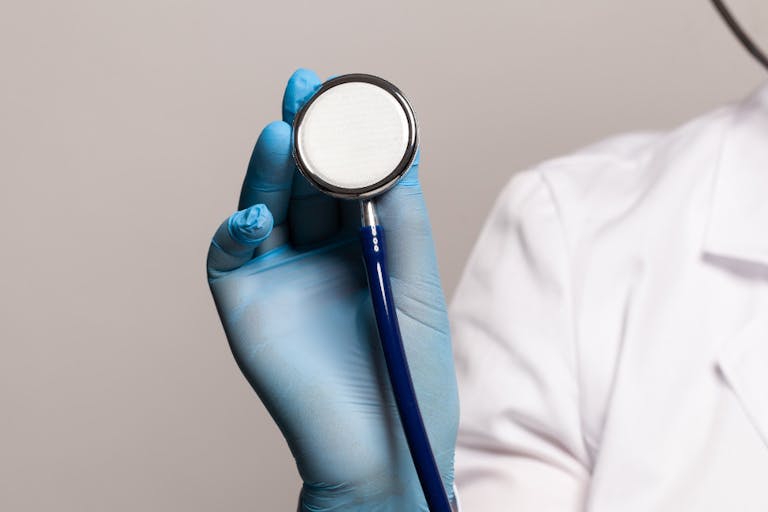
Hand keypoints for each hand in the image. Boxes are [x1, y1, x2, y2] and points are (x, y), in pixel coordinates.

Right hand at [206, 68, 458, 510]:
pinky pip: (229, 254)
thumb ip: (403, 218)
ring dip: (271, 170)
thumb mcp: (415, 285)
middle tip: (306, 89)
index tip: (351, 98)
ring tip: (283, 133)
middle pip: (305, 180)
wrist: (381, 450)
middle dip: (305, 135)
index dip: (347, 136)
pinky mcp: (245, 303)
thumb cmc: (411, 374)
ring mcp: (279, 274)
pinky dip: (237, 230)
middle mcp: (318, 251)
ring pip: (266, 204)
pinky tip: (257, 216)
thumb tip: (398, 147)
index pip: (349, 175)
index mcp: (364, 243)